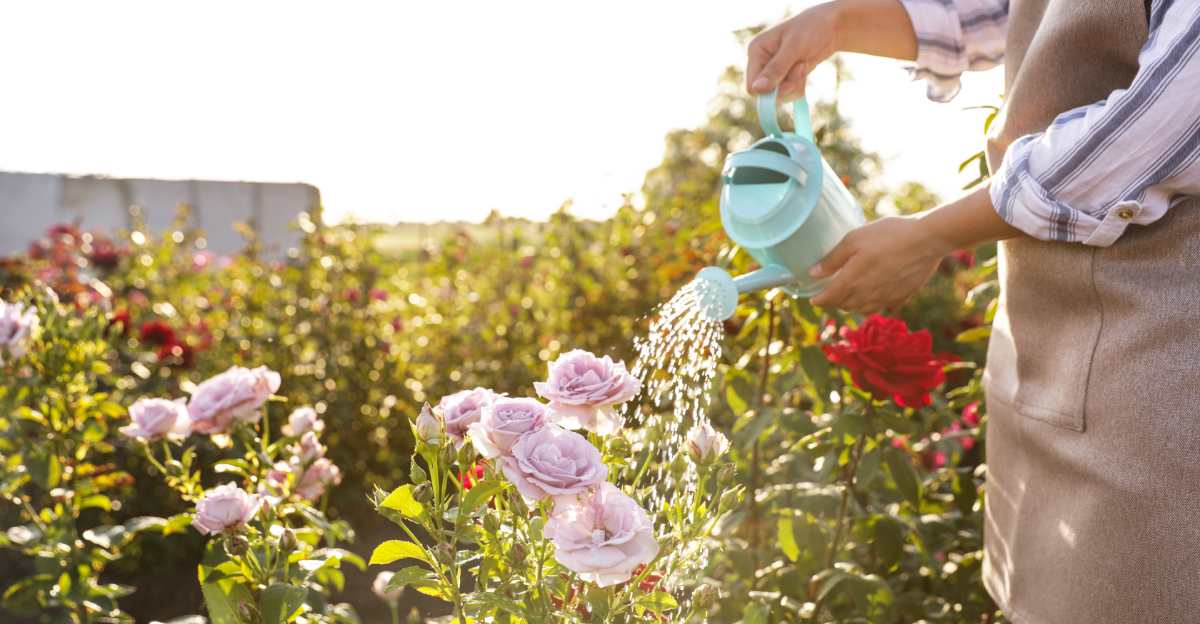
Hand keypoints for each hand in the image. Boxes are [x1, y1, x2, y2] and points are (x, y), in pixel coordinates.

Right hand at [745, 5, 840, 100]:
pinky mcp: (785, 76)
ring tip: (804, 64)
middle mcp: (761, 62)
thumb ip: (776, 68)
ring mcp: (773, 71)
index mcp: (756, 51)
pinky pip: (789, 92)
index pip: (751, 85)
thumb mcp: (794, 47)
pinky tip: (805, 67)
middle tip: (801, 68)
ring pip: (779, 95)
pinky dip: (799, 85)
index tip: (790, 84)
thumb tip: (757, 89)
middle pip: (766, 94)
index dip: (768, 91)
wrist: (832, 26)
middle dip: (786, 86)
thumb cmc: (812, 28)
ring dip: (795, 84)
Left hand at [808, 215, 952, 312]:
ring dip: (853, 303)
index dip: (818, 300)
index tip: (813, 299)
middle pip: (844, 305)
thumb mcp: (854, 239)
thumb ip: (832, 259)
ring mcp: (886, 299)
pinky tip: (876, 289)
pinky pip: (882, 305)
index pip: (828, 299)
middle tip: (832, 290)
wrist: (927, 240)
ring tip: (852, 292)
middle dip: (835, 300)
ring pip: (862, 309)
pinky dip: (874, 301)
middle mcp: (867, 296)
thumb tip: (814, 273)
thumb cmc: (888, 235)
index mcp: (852, 282)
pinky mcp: (902, 297)